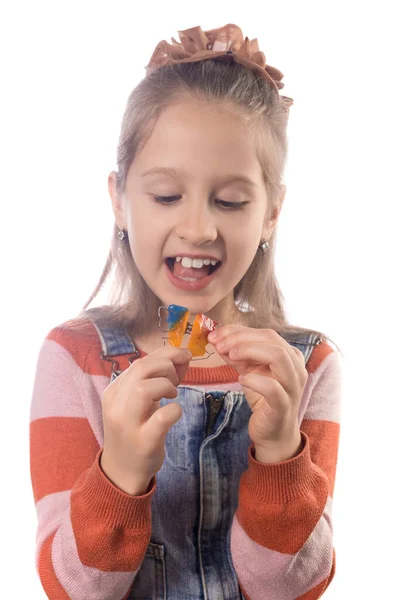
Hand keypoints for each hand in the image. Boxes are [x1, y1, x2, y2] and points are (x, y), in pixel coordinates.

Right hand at [101, 346, 191, 494]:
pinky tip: (174, 413)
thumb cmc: (134, 431)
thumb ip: (157, 378)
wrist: (121, 471)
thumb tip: (183, 357)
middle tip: (177, 379)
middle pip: (141, 369)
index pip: (139, 361)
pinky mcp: (143, 442)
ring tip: (173, 394)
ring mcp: (128, 424)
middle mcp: (116, 405)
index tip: (183, 357)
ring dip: (166, 385)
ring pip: (144, 388)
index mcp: (114, 391)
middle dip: (166, 366)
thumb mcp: (139, 402)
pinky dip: (175, 410)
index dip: (166, 354)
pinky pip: (162, 418)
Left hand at [207, 325, 307, 460]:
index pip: (266, 333)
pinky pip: (273, 388)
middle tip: (218, 344)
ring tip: (229, 357)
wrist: (273, 432)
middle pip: (271, 340)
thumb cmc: (263, 397)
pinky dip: (254, 380)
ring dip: (249, 351)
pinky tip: (241, 379)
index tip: (215, 334)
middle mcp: (296, 367)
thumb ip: (236, 354)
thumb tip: (217, 338)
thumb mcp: (249, 370)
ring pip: (278, 356)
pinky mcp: (284, 405)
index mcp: (289, 355)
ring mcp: (293, 386)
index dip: (238, 331)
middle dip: (240, 339)